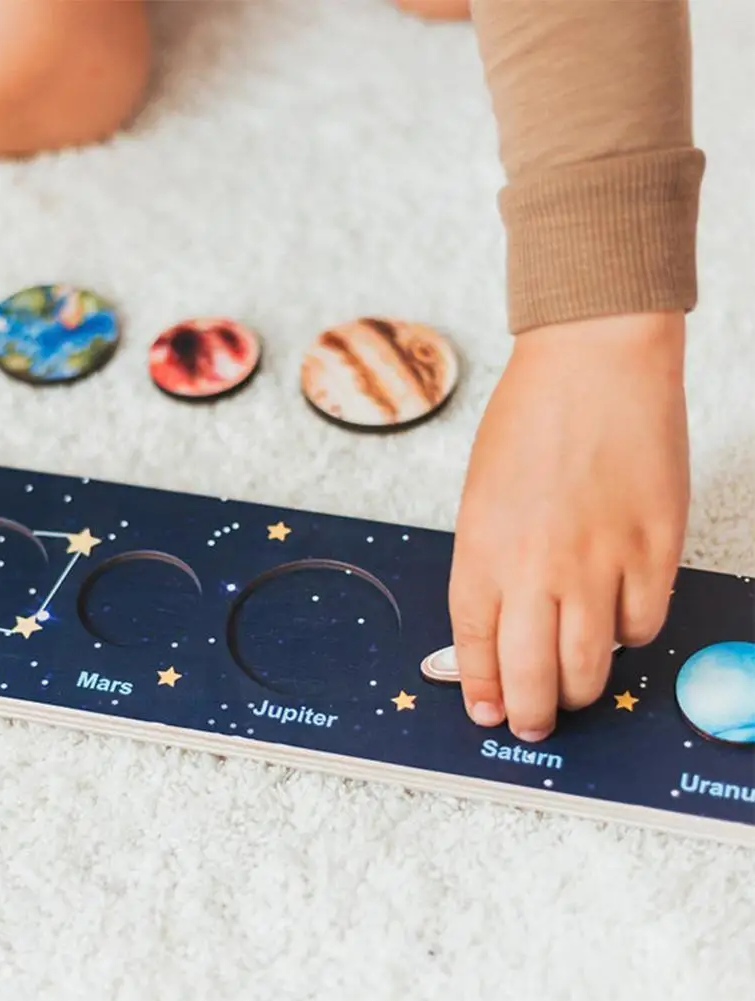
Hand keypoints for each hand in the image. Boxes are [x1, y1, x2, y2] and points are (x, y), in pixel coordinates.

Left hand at [448, 312, 688, 740]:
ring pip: (590, 665)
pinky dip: (628, 637)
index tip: (486, 711)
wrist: (592, 361)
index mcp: (482, 549)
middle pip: (532, 673)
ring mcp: (600, 560)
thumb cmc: (528, 420)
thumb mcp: (482, 495)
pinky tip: (616, 624)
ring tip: (571, 690)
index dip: (481, 687)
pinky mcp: (656, 548)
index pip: (475, 644)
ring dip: (578, 690)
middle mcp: (537, 565)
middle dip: (529, 713)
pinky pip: (643, 624)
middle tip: (532, 723)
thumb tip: (500, 625)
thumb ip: (488, 562)